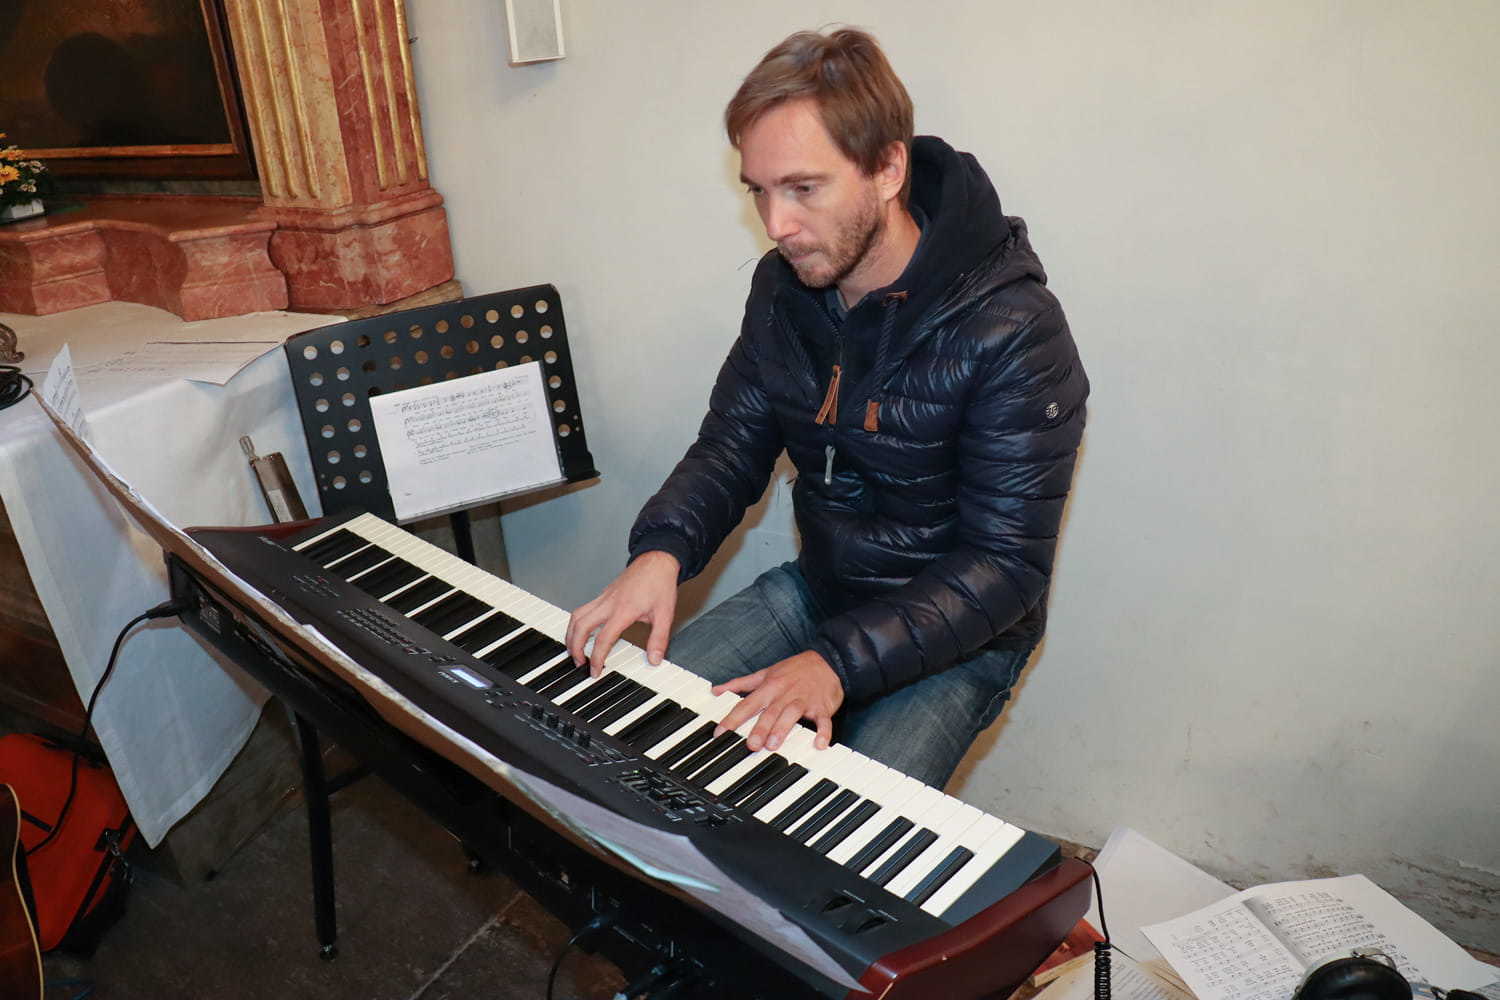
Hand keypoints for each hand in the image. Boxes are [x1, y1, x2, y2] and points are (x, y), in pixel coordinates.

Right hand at [566, 551, 679, 675]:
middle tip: (578, 662)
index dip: (597, 658)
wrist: (657, 561)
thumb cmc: (660, 583)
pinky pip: (583, 609)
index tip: (595, 671)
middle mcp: (608, 603)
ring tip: (574, 649)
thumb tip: (654, 659)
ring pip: (577, 616)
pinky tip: (582, 631)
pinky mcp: (603, 594)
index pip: (603, 639)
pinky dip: (577, 623)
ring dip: (571, 634)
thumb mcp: (665, 614)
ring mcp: (603, 597)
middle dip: (575, 647)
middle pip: (581, 626)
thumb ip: (658, 639)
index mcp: (623, 610)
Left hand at [712, 650, 843, 751]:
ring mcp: (804, 700)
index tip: (720, 732)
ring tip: (774, 745)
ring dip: (783, 729)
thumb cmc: (793, 670)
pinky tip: (819, 744)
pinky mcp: (822, 706)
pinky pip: (823, 720)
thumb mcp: (765, 673)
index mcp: (769, 686)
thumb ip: (740, 683)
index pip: (747, 704)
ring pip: (792, 714)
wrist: (827, 660)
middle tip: (751, 745)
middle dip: (760, 728)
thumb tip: (716, 690)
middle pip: (770, 712)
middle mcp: (785, 693)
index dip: (732, 718)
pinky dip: (823, 732)